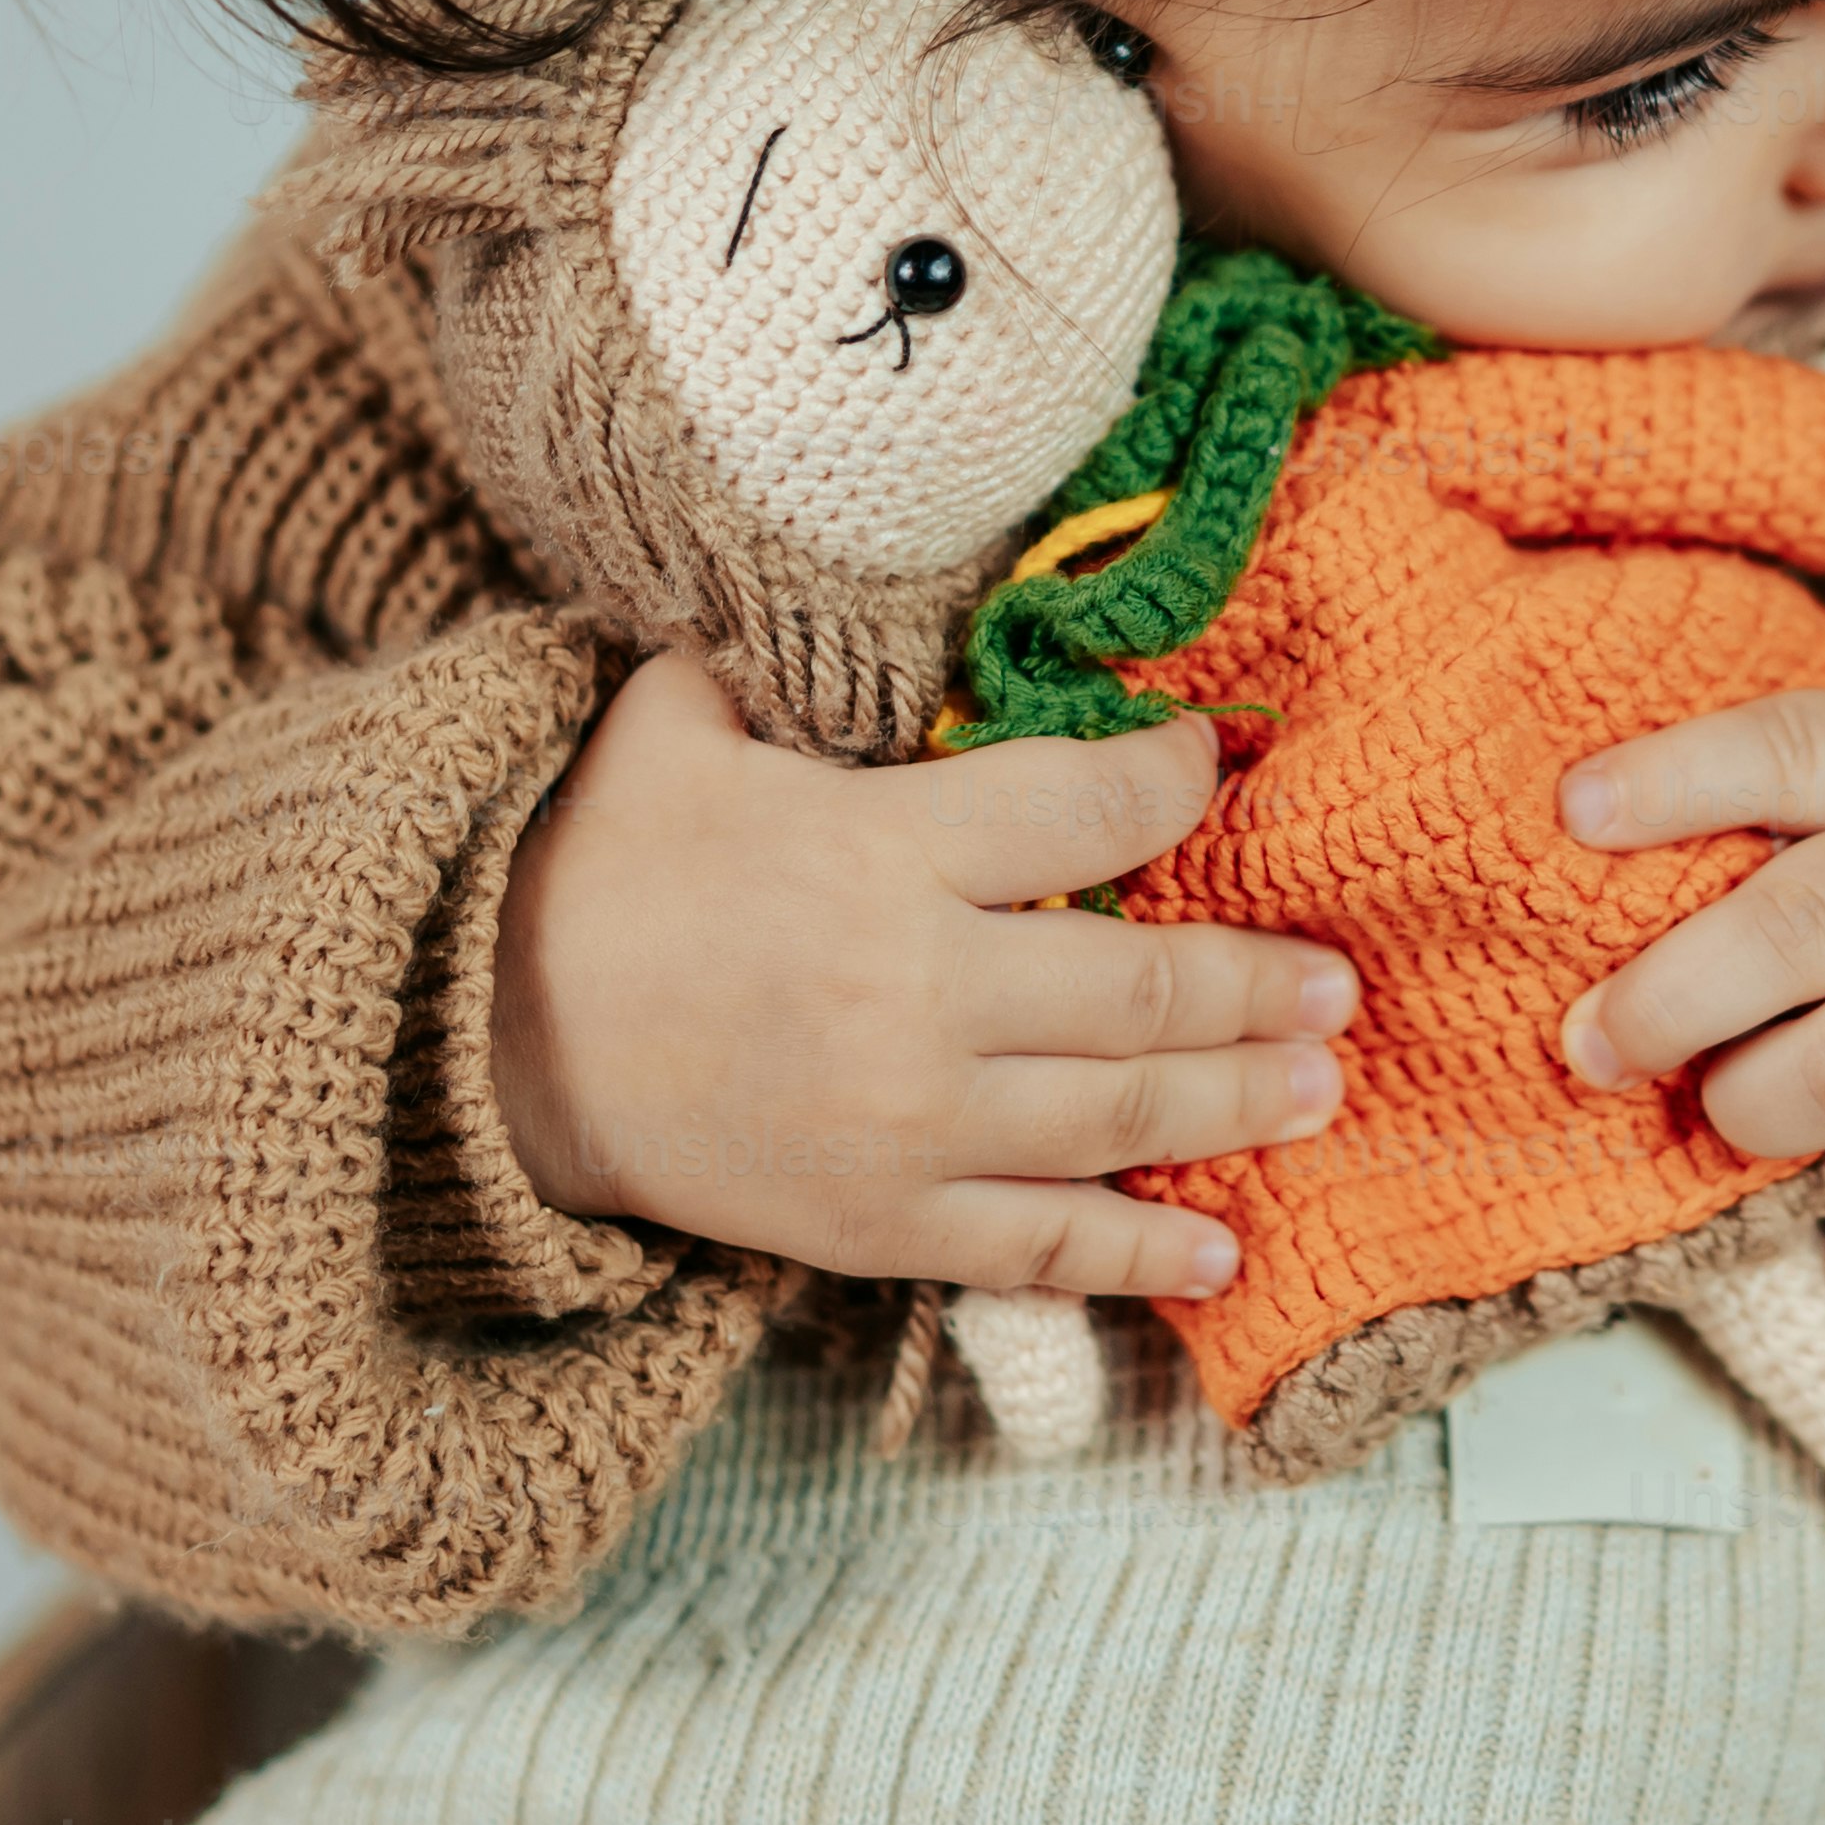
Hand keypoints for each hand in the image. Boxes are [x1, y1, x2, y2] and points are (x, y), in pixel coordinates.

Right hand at [485, 649, 1351, 1296]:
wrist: (485, 1048)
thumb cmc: (600, 869)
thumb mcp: (682, 725)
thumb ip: (791, 660)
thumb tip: (866, 568)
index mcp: (880, 850)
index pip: (1091, 806)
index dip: (1180, 779)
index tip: (1220, 763)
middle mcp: (918, 991)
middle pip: (1143, 983)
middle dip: (1260, 979)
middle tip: (1339, 978)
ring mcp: (908, 1125)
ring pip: (1122, 1117)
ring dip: (1240, 1105)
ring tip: (1320, 1087)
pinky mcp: (881, 1226)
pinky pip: (1042, 1248)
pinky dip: (1142, 1256)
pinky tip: (1220, 1251)